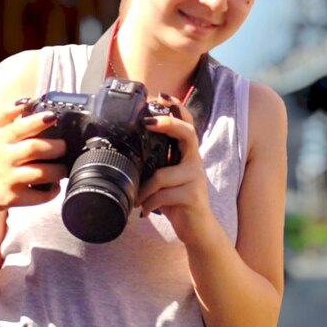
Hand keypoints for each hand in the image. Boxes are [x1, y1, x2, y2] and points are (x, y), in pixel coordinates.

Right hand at [0, 101, 66, 215]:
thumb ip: (8, 115)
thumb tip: (27, 100)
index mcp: (0, 139)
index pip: (20, 127)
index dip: (38, 121)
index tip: (53, 117)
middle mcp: (3, 158)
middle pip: (35, 148)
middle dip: (56, 147)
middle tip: (63, 148)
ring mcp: (9, 179)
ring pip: (40, 173)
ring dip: (58, 170)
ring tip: (62, 168)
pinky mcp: (13, 198)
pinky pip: (39, 196)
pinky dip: (52, 191)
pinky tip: (54, 186)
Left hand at [136, 95, 213, 245]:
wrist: (198, 230)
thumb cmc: (178, 201)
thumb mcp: (167, 178)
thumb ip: (157, 164)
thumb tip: (128, 151)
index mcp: (188, 154)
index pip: (187, 124)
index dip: (176, 108)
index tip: (161, 96)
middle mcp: (195, 162)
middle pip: (187, 133)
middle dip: (167, 124)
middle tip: (147, 123)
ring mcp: (196, 178)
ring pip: (162, 175)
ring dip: (144, 189)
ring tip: (137, 199)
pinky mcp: (193, 196)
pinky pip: (162, 195)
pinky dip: (149, 203)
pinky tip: (145, 210)